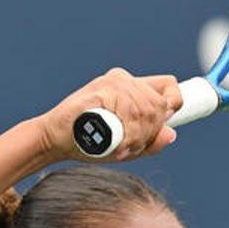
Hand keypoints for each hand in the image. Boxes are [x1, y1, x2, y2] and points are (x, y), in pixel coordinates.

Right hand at [37, 68, 182, 162]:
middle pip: (160, 105)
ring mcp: (113, 83)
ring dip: (137, 137)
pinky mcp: (103, 90)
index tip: (166, 121)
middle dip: (150, 132)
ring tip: (120, 147)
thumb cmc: (88, 143)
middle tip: (131, 146)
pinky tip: (115, 144)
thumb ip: (150, 141)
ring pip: (147, 111)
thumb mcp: (126, 147)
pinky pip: (130, 115)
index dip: (174, 103)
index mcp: (131, 88)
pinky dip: (126, 136)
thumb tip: (172, 133)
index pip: (169, 86)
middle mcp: (124, 80)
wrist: (55, 141)